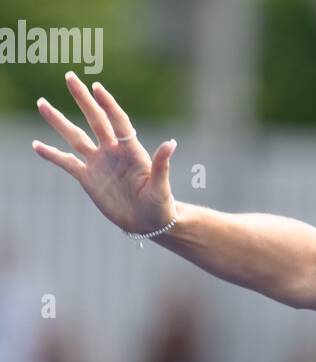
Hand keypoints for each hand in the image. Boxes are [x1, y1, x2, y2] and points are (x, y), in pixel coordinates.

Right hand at [32, 70, 177, 235]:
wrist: (149, 224)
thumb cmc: (161, 206)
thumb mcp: (162, 188)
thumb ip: (162, 165)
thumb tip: (171, 143)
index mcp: (131, 151)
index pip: (118, 122)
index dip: (108, 104)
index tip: (96, 87)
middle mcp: (113, 152)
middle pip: (95, 120)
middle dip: (82, 99)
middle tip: (70, 76)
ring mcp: (99, 163)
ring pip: (75, 137)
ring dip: (58, 121)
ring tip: (42, 103)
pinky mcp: (89, 178)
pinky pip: (67, 163)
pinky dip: (52, 154)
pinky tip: (36, 145)